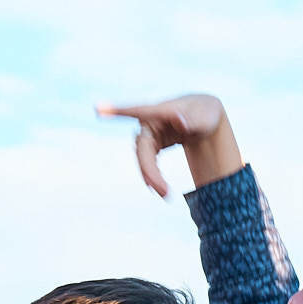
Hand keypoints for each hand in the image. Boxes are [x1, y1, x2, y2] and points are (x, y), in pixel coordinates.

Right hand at [96, 93, 237, 196]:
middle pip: (142, 148)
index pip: (137, 110)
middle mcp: (150, 122)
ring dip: (152, 177)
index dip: (117, 110)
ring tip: (166, 195)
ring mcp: (149, 135)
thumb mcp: (204, 116)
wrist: (205, 119)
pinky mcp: (152, 145)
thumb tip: (180, 121)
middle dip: (150, 170)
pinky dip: (154, 176)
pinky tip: (161, 189)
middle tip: (162, 192)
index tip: (98, 108)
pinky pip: (149, 163)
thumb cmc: (204, 114)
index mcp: (160, 110)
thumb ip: (192, 119)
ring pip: (144, 159)